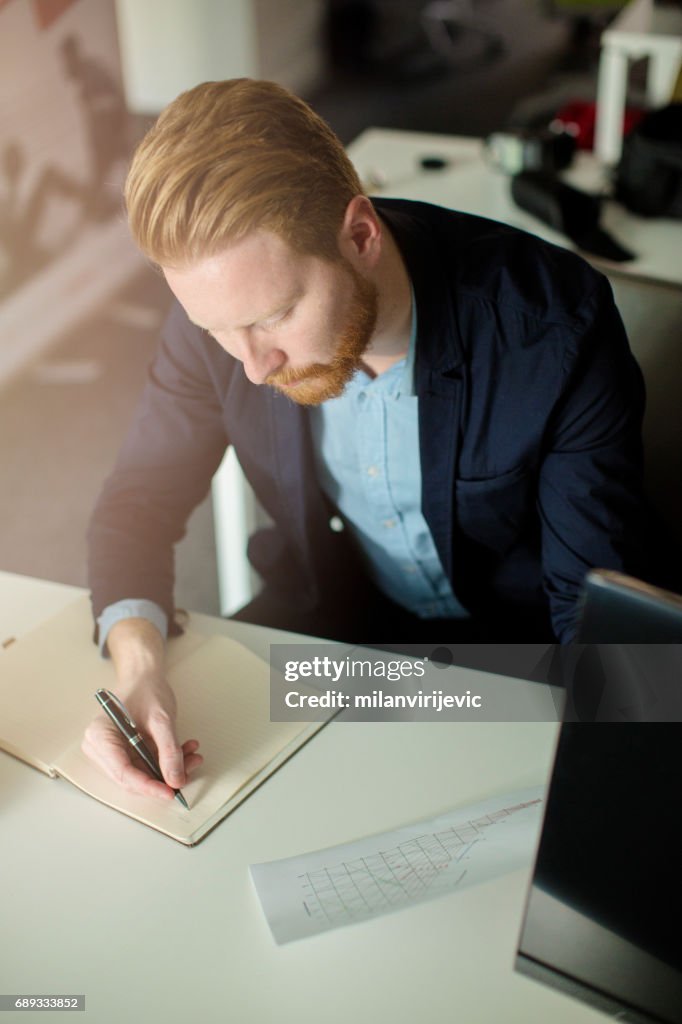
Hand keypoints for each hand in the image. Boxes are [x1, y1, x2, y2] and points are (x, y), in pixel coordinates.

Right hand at [82, 616, 202, 800]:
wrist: (144, 676)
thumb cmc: (146, 690)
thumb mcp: (161, 720)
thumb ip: (169, 751)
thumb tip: (175, 781)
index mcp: (100, 736)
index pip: (123, 773)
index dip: (148, 786)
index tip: (170, 792)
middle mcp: (100, 747)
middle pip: (132, 777)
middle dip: (163, 777)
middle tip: (188, 772)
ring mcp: (112, 751)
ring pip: (143, 773)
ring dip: (169, 768)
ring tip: (192, 755)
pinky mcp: (125, 752)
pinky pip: (147, 765)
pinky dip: (167, 761)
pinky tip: (185, 750)